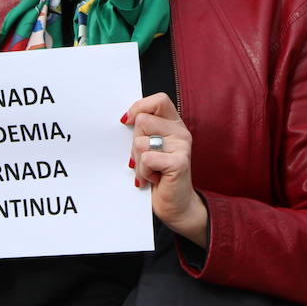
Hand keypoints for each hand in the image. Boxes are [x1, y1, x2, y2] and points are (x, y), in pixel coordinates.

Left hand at [124, 93, 207, 246]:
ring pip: (140, 141)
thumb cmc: (159, 176)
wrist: (176, 205)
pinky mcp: (179, 162)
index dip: (140, 107)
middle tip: (145, 160)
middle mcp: (181, 132)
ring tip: (150, 171)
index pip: (159, 100)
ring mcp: (182, 146)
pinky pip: (147, 159)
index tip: (127, 121)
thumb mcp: (150, 148)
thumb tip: (124, 119)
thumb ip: (143, 130)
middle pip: (142, 120)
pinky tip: (154, 179)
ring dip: (138, 161)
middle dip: (134, 143)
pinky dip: (144, 172)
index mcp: (174, 124)